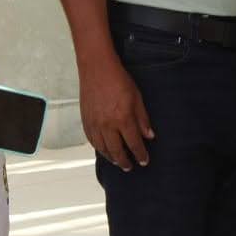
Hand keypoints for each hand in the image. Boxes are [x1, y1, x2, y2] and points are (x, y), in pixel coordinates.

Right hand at [80, 54, 154, 170]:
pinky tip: (103, 149)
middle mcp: (107, 125)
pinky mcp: (85, 120)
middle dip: (124, 161)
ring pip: (103, 148)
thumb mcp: (137, 98)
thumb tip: (149, 135)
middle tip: (130, 166)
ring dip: (111, 157)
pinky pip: (92, 140)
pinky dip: (98, 148)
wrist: (97, 68)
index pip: (134, 144)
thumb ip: (143, 119)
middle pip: (117, 151)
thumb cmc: (117, 79)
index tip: (144, 161)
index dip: (140, 155)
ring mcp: (95, 124)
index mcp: (123, 119)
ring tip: (117, 161)